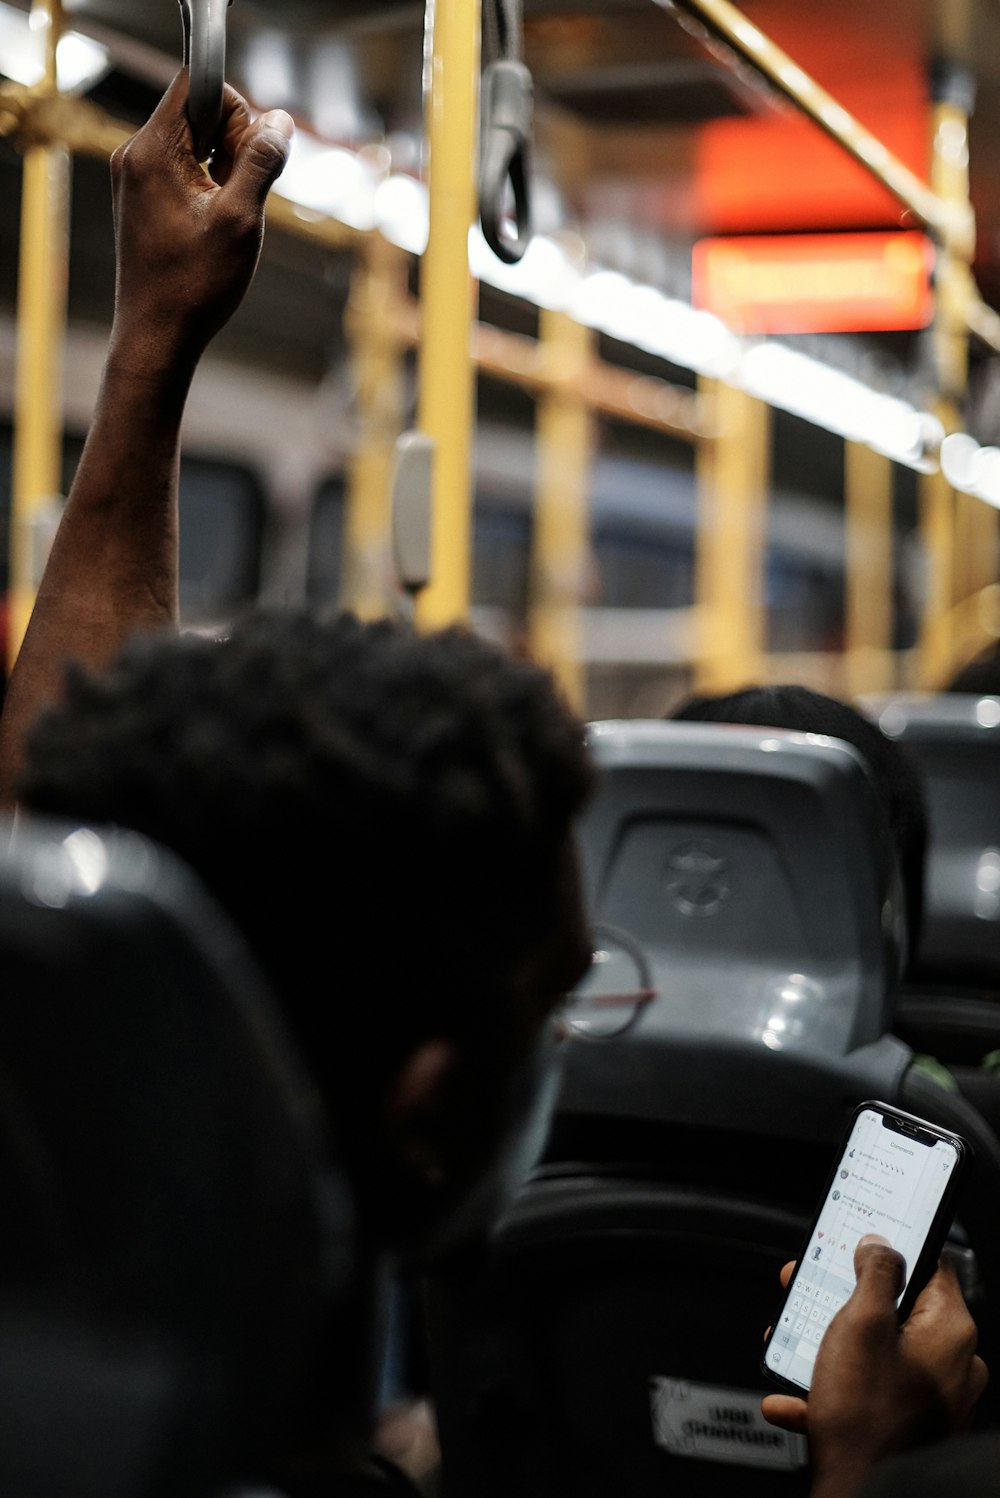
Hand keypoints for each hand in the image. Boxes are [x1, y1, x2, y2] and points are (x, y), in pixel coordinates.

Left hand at [108, 71, 292, 374]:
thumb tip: (280, 121)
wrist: (157, 335)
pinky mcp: (142, 199)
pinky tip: (213, 224)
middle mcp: (135, 155)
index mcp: (152, 150)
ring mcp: (136, 177)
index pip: (197, 84)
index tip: (244, 162)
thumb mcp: (241, 219)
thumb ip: (260, 162)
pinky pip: (183, 169)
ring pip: (193, 142)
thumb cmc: (195, 284)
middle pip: (197, 111)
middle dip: (231, 144)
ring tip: (226, 217)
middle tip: (239, 197)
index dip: (235, 112)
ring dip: (223, 169)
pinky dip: (208, 187)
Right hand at [762, 1236, 987, 1497]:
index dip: (893, 1245)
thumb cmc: (865, 1414)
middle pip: (898, 1308)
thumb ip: (874, 1273)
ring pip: (879, 1351)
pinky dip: (833, 1388)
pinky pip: (870, 1393)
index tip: (862, 1237)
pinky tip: (792, 1396)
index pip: (932, 1263)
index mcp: (950, 1330)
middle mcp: (951, 1363)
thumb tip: (881, 1245)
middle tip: (811, 1285)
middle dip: (845, 1296)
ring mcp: (932, 1398)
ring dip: (831, 1342)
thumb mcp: (860, 1323)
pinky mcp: (911, 1426)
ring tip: (792, 1339)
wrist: (863, 1495)